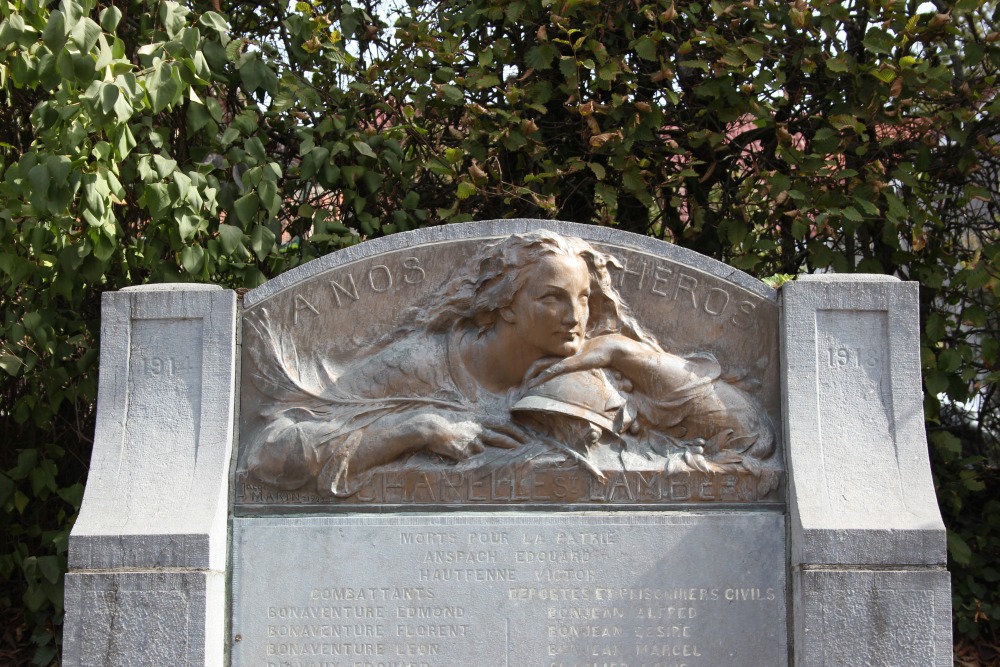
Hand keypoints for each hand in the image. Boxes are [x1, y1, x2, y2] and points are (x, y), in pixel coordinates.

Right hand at [406, 413, 522, 460]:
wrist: (430, 427)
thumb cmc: (444, 423)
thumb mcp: (463, 419)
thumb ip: (475, 428)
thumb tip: (485, 441)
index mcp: (478, 420)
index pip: (502, 425)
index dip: (515, 432)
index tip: (525, 437)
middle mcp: (478, 431)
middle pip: (500, 439)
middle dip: (514, 443)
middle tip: (525, 448)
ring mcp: (472, 443)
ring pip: (478, 451)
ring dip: (471, 450)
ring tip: (457, 443)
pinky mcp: (464, 454)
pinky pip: (466, 458)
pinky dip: (460, 455)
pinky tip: (451, 449)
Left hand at [526, 334, 650, 387]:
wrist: (608, 349)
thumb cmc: (599, 357)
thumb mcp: (587, 365)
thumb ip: (580, 369)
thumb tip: (580, 379)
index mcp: (563, 358)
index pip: (543, 363)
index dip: (534, 372)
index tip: (528, 383)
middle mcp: (560, 357)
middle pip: (538, 364)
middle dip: (528, 375)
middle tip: (522, 387)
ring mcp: (563, 360)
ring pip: (540, 366)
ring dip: (531, 377)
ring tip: (524, 387)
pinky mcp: (567, 364)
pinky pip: (550, 371)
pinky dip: (540, 378)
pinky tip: (533, 384)